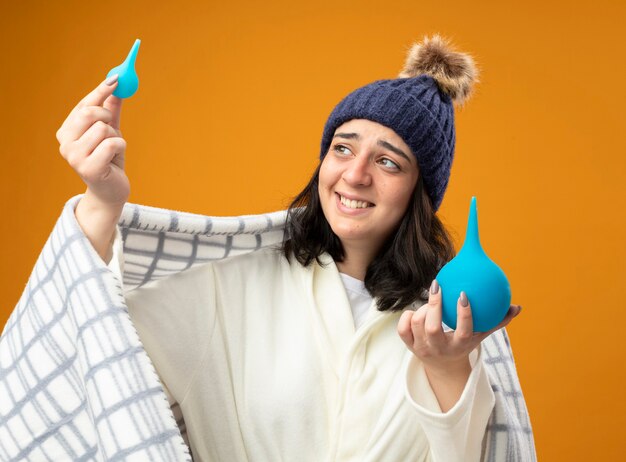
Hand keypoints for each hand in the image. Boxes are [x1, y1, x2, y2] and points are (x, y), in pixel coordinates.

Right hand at [56, 75, 128, 206]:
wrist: (111, 191)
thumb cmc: (109, 160)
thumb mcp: (110, 132)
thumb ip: (110, 110)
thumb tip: (115, 84)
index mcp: (66, 132)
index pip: (82, 105)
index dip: (99, 91)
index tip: (115, 78)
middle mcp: (65, 143)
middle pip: (90, 113)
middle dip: (107, 116)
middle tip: (113, 126)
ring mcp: (74, 157)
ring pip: (104, 129)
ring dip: (116, 137)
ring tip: (113, 152)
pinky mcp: (88, 168)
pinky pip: (112, 143)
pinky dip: (120, 147)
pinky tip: (115, 160)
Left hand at [397, 279, 521, 374]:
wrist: (443, 365)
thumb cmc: (465, 343)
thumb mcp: (481, 335)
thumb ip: (497, 321)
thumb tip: (517, 307)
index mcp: (459, 346)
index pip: (463, 331)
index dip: (463, 314)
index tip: (464, 295)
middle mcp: (439, 349)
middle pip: (433, 329)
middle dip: (434, 306)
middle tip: (437, 286)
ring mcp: (422, 348)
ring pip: (417, 325)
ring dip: (422, 309)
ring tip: (430, 297)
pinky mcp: (409, 345)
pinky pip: (403, 328)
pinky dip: (407, 316)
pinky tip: (416, 308)